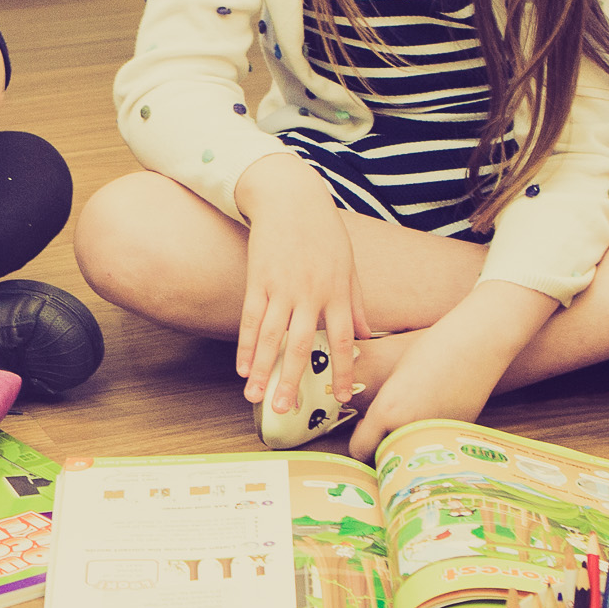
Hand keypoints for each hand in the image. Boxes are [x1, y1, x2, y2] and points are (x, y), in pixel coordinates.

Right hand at [234, 153, 366, 416]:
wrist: (290, 197)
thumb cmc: (324, 232)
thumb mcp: (348, 265)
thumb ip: (355, 302)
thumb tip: (365, 335)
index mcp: (336, 292)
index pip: (341, 340)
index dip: (341, 370)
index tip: (340, 398)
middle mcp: (310, 294)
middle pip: (301, 345)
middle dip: (293, 381)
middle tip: (285, 410)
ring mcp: (281, 288)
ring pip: (271, 337)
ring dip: (263, 371)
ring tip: (255, 398)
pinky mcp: (258, 280)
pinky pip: (251, 319)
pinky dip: (246, 345)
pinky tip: (243, 368)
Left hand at [348, 283, 545, 459]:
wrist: (476, 344)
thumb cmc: (431, 351)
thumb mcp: (395, 378)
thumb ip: (381, 407)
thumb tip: (372, 427)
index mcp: (387, 412)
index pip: (359, 449)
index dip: (360, 442)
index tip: (364, 432)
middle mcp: (408, 430)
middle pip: (384, 458)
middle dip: (382, 447)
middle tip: (386, 427)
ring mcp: (433, 436)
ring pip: (410, 454)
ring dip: (406, 444)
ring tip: (414, 416)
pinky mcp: (455, 436)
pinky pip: (433, 445)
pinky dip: (430, 437)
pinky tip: (436, 412)